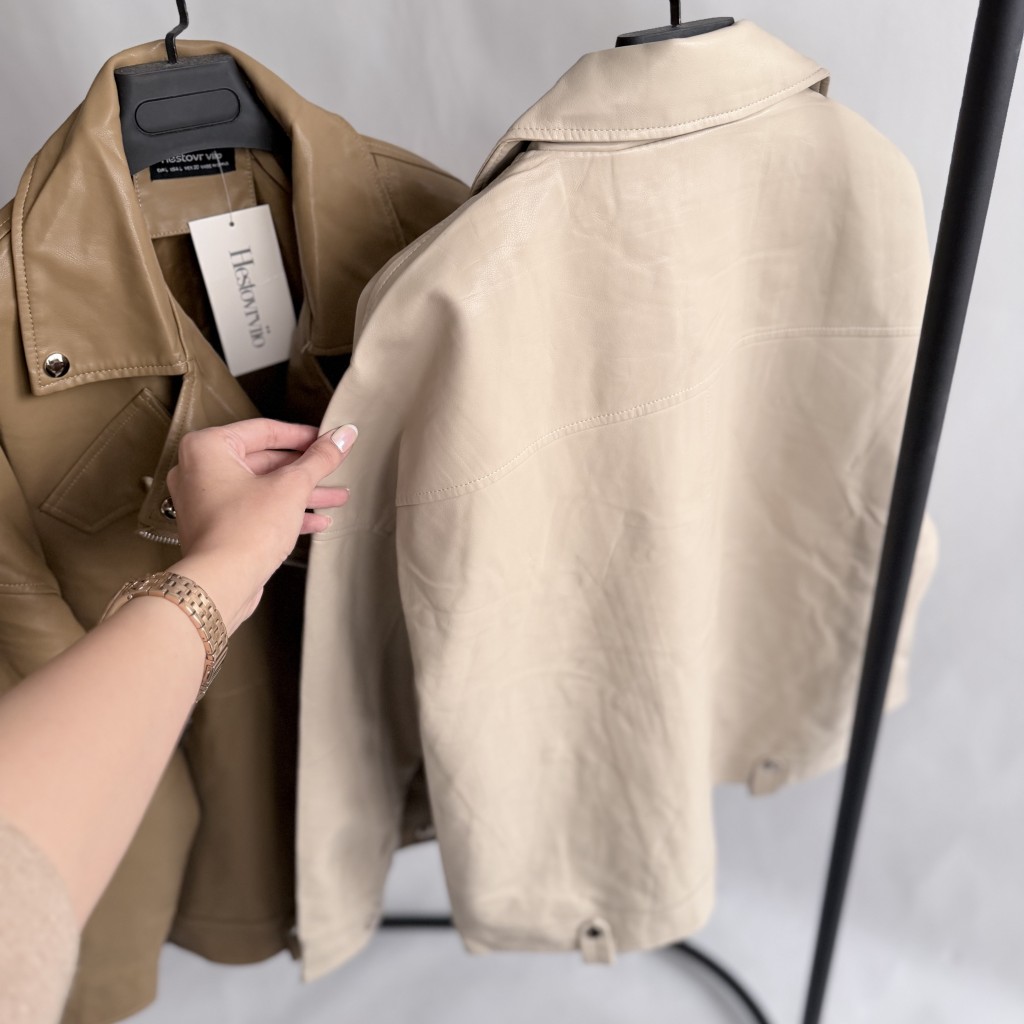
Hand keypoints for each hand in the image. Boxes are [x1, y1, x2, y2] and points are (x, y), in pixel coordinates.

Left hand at [166, 419, 356, 631]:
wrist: (223, 583)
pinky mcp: (216, 528)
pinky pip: (254, 511)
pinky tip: (315, 521)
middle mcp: (199, 471)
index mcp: (208, 448)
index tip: (325, 440)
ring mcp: (205, 502)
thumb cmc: (243, 531)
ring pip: (262, 488)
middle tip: (332, 468)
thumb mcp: (293, 486)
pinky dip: (283, 512)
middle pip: (264, 461)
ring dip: (301, 493)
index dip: (302, 436)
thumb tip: (342, 436)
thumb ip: (320, 458)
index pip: (264, 431)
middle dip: (305, 470)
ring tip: (334, 498)